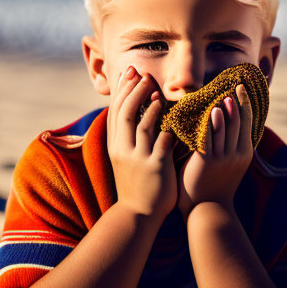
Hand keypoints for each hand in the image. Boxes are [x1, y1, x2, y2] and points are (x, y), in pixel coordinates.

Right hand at [107, 65, 177, 218]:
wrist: (138, 215)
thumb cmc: (137, 186)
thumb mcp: (125, 160)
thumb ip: (129, 138)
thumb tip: (135, 113)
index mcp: (115, 146)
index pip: (115, 111)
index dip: (122, 90)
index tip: (129, 72)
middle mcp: (123, 150)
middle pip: (124, 113)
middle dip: (132, 91)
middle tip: (141, 74)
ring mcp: (138, 158)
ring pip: (139, 125)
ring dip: (147, 104)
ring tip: (155, 89)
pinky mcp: (154, 167)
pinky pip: (160, 142)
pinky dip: (164, 126)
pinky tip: (171, 115)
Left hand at [177, 84, 252, 219]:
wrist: (207, 209)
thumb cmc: (215, 186)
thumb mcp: (229, 165)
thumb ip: (229, 145)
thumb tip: (226, 124)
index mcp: (244, 153)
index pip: (247, 122)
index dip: (244, 104)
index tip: (241, 88)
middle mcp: (236, 154)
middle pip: (238, 122)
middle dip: (236, 103)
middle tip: (232, 86)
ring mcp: (223, 157)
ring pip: (226, 128)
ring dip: (225, 110)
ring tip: (223, 96)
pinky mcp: (208, 161)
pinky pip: (210, 137)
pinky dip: (212, 123)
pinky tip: (212, 111)